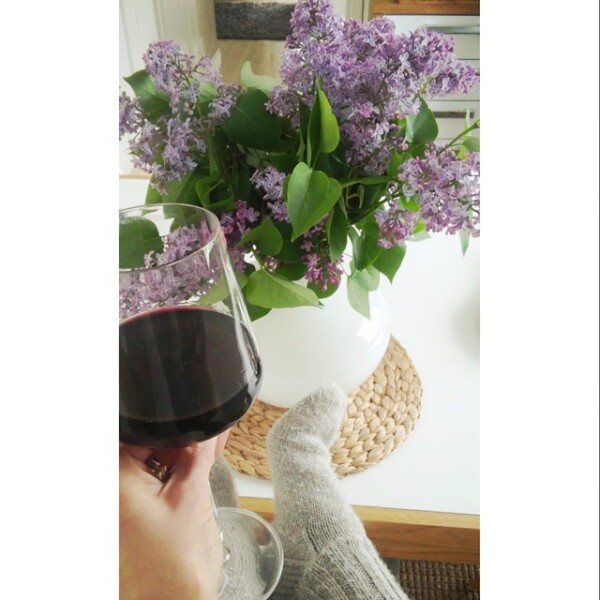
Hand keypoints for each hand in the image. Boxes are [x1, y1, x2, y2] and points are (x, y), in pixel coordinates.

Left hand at [119, 432, 228, 599]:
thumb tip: (209, 429)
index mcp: (116, 481)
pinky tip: (196, 473)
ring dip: (179, 458)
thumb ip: (200, 454)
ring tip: (207, 459)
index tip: (196, 422)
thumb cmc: (173, 566)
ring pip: (152, 463)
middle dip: (179, 440)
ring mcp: (123, 505)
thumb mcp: (192, 496)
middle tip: (208, 441)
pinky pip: (153, 482)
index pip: (141, 431)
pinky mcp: (134, 515)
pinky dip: (173, 476)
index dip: (172, 424)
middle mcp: (114, 491)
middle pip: (147, 445)